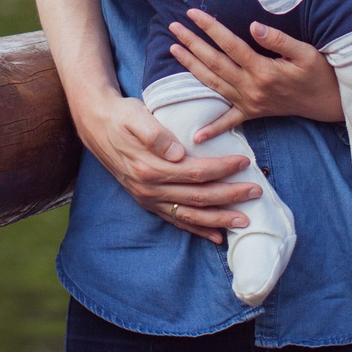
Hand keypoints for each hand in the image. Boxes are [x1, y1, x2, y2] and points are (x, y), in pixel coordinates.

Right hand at [69, 90, 259, 243]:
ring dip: (218, 219)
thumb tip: (176, 152)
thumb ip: (155, 133)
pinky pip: (175, 220)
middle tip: (256, 192)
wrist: (95, 125)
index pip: (196, 172)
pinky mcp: (146, 201)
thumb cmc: (121, 116)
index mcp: (150, 167)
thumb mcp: (135, 115)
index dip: (222, 169)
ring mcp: (147, 198)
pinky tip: (216, 236)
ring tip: (244, 221)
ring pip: (189, 215)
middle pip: (197, 197)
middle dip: (229, 196)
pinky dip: (197, 230)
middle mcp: (149, 188)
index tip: (244, 162)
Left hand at [165, 9, 345, 139]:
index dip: (210, 28)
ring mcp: (250, 103)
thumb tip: (253, 25)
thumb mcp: (305, 52)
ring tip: (173, 50)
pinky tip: (196, 135)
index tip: (192, 13)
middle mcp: (252, 88)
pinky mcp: (253, 113)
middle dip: (192, 43)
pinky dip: (212, 128)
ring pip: (214, 84)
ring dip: (191, 67)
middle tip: (173, 27)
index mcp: (263, 70)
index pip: (229, 45)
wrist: (329, 102)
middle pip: (215, 63)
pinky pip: (229, 121)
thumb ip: (278, 39)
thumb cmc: (319, 73)